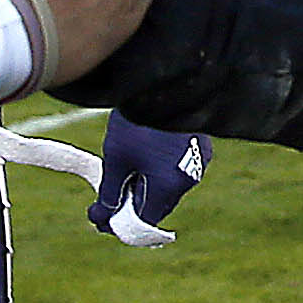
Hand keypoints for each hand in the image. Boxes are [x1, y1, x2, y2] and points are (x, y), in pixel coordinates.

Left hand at [89, 119, 208, 246]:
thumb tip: (104, 217)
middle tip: (105, 203)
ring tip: (122, 179)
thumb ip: (111, 192)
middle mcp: (189, 178)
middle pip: (158, 205)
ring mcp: (200, 162)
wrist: (162, 78)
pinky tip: (142, 162)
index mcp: (168, 185)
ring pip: (169, 188)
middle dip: (131, 206)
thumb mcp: (116, 157)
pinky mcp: (202, 147)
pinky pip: (179, 171)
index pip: (144, 221)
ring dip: (146, 190)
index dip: (119, 224)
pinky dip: (160, 173)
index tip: (99, 219)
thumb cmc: (136, 119)